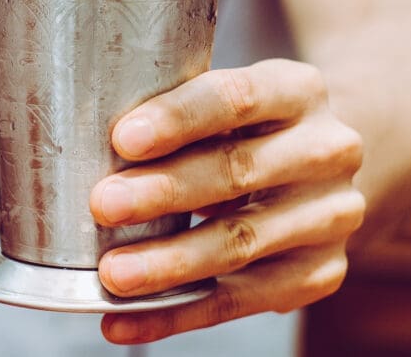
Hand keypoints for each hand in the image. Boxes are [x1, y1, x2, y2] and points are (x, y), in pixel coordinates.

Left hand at [88, 59, 364, 343]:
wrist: (319, 167)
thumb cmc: (246, 127)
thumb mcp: (227, 100)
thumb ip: (175, 111)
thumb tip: (80, 139)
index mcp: (297, 89)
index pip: (237, 97)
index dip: (178, 119)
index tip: (123, 139)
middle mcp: (327, 150)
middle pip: (239, 172)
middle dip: (164, 192)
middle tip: (104, 205)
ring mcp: (330, 215)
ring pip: (241, 243)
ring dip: (169, 263)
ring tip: (112, 274)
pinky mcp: (320, 272)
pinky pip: (239, 301)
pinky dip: (176, 314)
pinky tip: (124, 320)